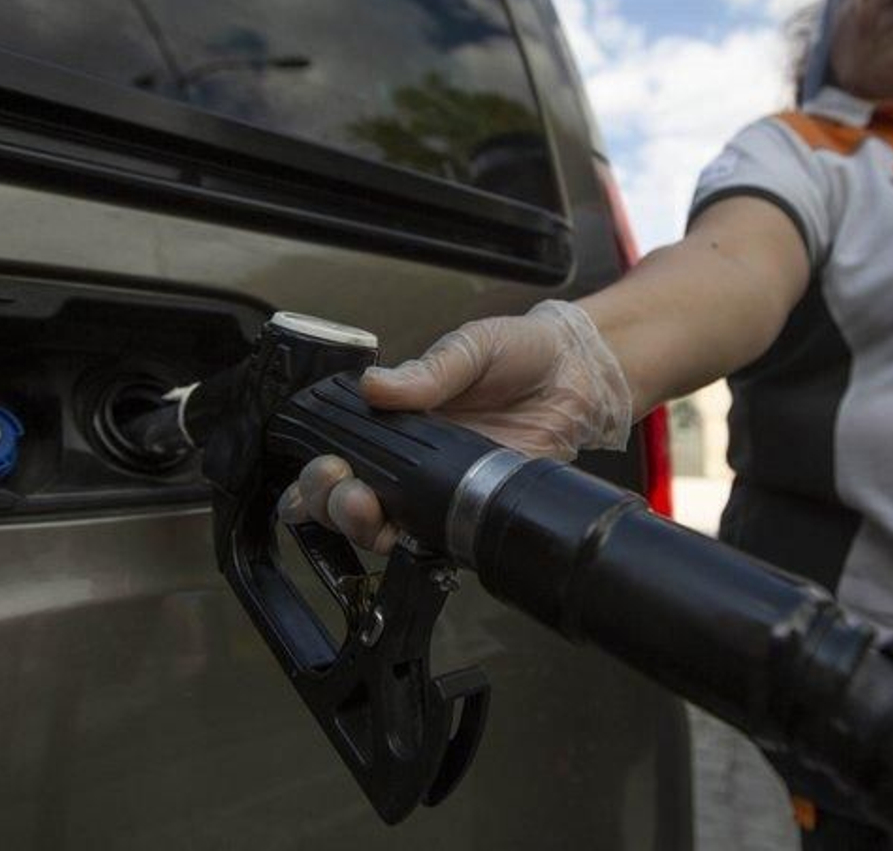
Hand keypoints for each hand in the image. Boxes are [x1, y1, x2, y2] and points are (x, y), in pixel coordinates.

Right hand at [276, 300, 630, 552]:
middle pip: (345, 500)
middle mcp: (407, 462)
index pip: (336, 453)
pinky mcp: (471, 513)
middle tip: (341, 486)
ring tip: (365, 509)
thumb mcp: (471, 348)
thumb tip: (375, 386)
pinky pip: (433, 541)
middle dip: (329, 503)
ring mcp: (437, 492)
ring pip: (380, 528)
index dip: (316, 472)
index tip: (324, 464)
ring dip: (361, 527)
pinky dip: (413, 544)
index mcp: (393, 420)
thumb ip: (428, 371)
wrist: (576, 377)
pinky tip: (406, 534)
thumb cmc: (519, 354)